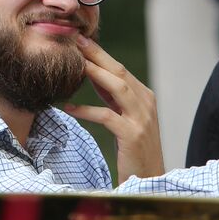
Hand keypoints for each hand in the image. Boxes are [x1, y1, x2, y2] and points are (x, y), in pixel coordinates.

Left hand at [65, 36, 164, 183]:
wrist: (149, 180)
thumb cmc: (134, 150)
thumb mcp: (125, 117)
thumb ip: (113, 97)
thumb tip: (93, 74)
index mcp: (144, 96)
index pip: (120, 69)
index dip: (99, 54)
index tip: (80, 40)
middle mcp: (146, 103)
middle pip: (119, 71)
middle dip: (96, 54)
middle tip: (75, 40)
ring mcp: (141, 118)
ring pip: (117, 86)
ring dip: (94, 72)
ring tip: (74, 63)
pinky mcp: (132, 134)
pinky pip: (106, 116)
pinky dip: (86, 110)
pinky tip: (69, 108)